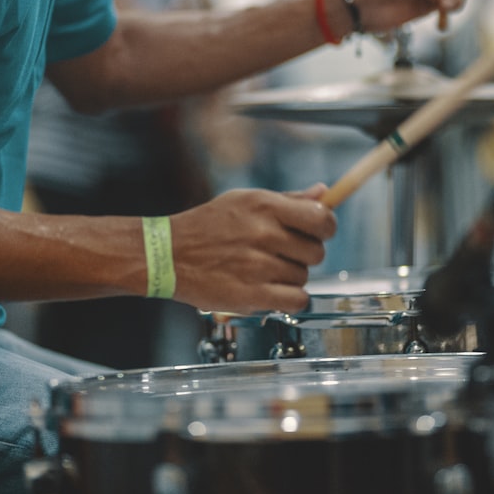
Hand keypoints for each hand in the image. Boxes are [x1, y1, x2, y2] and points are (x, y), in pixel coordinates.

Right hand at [168, 185, 336, 313]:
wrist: (167, 255)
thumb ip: (288, 199)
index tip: (318, 232)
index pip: (321, 218)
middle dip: (304, 254)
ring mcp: (257, 266)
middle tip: (281, 253)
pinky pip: (296, 300)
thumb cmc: (207, 226)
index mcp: (264, 206)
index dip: (326, 227)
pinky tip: (273, 290)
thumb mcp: (244, 201)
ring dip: (290, 277)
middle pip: (316, 252)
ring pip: (304, 277)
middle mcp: (263, 234)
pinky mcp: (251, 295)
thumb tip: (324, 192)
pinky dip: (290, 299)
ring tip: (263, 270)